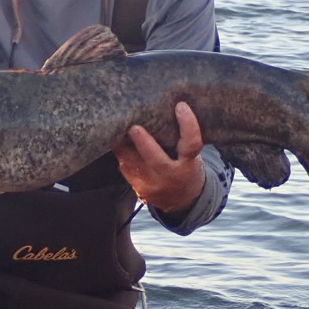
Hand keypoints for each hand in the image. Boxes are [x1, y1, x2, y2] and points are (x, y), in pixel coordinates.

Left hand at [113, 102, 206, 217]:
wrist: (182, 201)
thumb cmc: (186, 169)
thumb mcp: (191, 156)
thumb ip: (181, 139)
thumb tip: (166, 107)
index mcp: (188, 165)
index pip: (191, 143)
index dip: (188, 124)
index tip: (181, 106)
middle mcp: (170, 177)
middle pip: (155, 158)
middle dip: (142, 141)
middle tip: (133, 126)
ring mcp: (152, 185)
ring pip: (132, 163)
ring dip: (124, 145)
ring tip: (118, 127)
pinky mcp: (139, 190)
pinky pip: (125, 168)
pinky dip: (122, 155)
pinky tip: (117, 142)